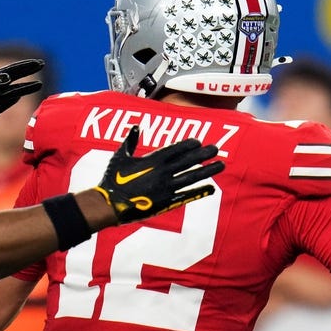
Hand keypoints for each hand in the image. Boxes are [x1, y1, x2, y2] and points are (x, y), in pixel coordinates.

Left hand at [0, 59, 43, 145]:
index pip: (9, 72)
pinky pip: (3, 104)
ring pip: (10, 92)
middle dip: (26, 72)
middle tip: (41, 64)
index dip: (24, 67)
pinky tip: (19, 96)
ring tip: (38, 84)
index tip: (38, 63)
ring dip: (23, 87)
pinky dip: (12, 99)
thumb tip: (7, 78)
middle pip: (11, 78)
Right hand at [96, 126, 223, 222]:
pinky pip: (187, 195)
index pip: (176, 149)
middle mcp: (163, 172)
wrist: (110, 204)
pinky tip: (211, 188)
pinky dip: (200, 192)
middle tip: (216, 148)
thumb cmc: (112, 179)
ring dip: (208, 170)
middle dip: (203, 154)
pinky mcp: (166, 202)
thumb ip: (130, 141)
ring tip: (221, 165)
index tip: (199, 141)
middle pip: (188, 161)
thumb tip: (136, 127)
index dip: (189, 145)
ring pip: (192, 177)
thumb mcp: (120, 156)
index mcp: (152, 159)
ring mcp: (166, 187)